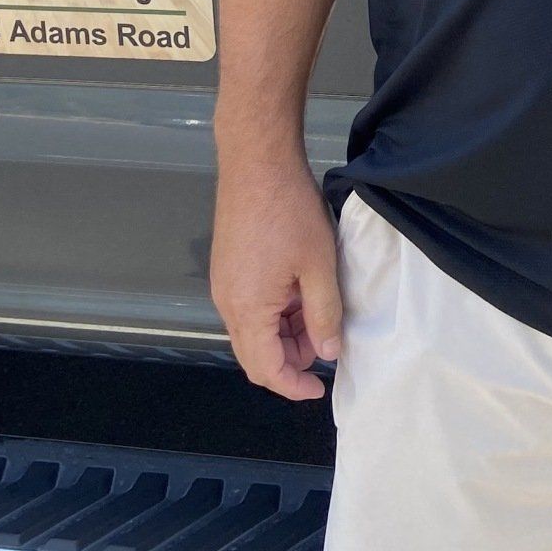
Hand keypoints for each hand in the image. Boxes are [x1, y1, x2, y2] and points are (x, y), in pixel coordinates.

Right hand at [210, 157, 343, 401]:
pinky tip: (298, 294)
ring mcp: (223, 283)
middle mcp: (226, 303)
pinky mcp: (226, 267)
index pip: (265, 369)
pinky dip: (273, 313)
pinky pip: (247, 307)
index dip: (293, 385)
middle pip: (253, 354)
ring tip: (317, 315)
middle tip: (324, 348)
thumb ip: (324, 315)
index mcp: (247, 309)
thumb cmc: (289, 212)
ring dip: (283, 335)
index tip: (320, 387)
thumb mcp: (319, 266)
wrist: (257, 162)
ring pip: (251, 330)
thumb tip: (328, 353)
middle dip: (289, 361)